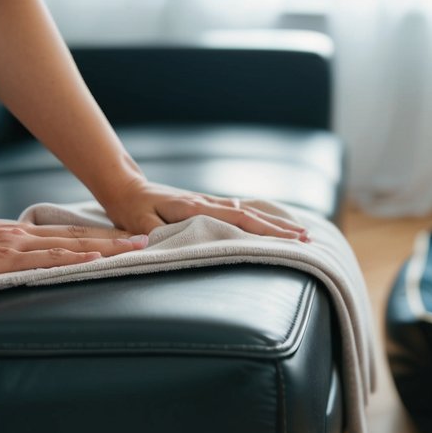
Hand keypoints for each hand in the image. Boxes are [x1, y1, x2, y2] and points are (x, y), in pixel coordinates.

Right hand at [0, 217, 147, 289]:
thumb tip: (16, 263)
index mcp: (16, 235)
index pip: (64, 235)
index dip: (97, 237)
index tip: (125, 238)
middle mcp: (22, 236)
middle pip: (78, 237)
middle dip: (114, 240)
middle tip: (147, 239)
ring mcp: (16, 246)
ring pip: (71, 246)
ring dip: (105, 247)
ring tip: (135, 248)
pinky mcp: (5, 260)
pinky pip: (46, 260)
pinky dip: (74, 260)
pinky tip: (95, 261)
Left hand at [102, 177, 308, 240]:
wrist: (125, 186)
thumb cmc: (130, 207)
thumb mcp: (138, 222)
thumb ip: (155, 234)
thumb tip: (169, 245)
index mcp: (195, 207)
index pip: (238, 220)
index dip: (265, 230)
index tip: (289, 239)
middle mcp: (207, 202)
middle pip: (251, 215)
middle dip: (280, 228)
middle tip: (307, 240)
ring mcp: (208, 202)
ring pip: (249, 211)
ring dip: (273, 222)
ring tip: (299, 233)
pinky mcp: (206, 204)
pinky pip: (239, 210)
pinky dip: (259, 216)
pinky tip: (271, 222)